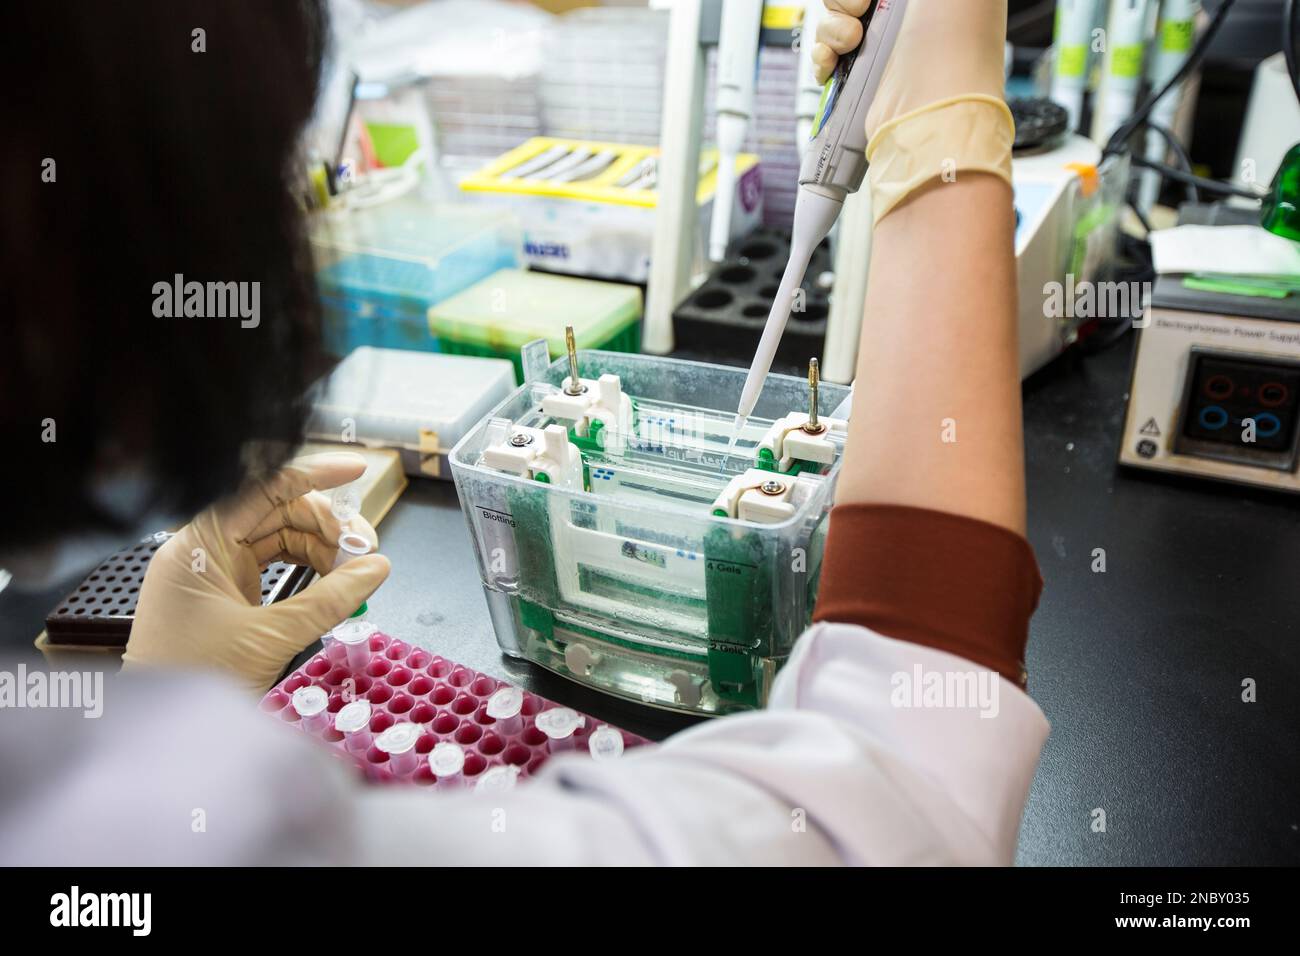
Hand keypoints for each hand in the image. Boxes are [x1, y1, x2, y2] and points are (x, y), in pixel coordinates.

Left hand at [123, 453, 390, 692]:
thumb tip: (376, 568)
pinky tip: (334, 582)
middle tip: (365, 550)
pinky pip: (273, 565)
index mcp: (198, 544)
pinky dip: (307, 570)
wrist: (161, 736)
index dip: (313, 475)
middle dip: (326, 525)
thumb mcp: (268, 637)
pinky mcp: (225, 595)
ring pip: (279, 538)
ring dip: (322, 549)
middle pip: (277, 511)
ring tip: (354, 572)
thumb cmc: (194, 682)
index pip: (262, 487)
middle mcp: (203, 550)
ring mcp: (213, 572)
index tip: (357, 470)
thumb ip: (328, 599)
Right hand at [811, 0, 1008, 140]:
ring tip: (852, 43)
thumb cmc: (955, 39)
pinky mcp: (859, 77)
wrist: (934, 106)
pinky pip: (823, 56)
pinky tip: (833, 62)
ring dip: (831, 27)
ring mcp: (878, 46)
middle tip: (861, 6)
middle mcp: (901, 13)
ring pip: (830, 20)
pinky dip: (821, 56)